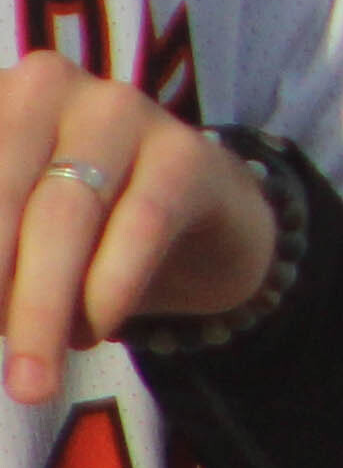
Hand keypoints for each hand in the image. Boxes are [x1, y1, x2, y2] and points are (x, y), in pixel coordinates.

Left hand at [0, 47, 274, 404]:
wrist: (198, 219)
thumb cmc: (71, 232)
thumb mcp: (5, 240)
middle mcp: (44, 86)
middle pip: (1, 197)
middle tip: (1, 373)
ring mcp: (121, 110)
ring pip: (66, 215)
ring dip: (43, 309)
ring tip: (33, 381)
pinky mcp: (187, 151)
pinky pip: (141, 226)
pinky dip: (109, 292)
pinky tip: (94, 332)